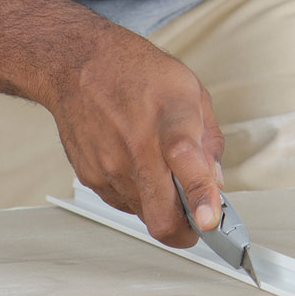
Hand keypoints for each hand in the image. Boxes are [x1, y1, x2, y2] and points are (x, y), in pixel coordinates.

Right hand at [46, 21, 224, 247]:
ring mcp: (110, 167)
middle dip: (185, 231)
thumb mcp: (192, 93)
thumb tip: (216, 184)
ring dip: (160, 205)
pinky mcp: (91, 178)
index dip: (200, 199)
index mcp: (170, 124)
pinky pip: (124, 202)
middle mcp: (137, 150)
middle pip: (161, 218)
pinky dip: (137, 193)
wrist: (79, 63)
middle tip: (196, 219)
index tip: (209, 221)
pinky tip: (134, 161)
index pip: (187, 167)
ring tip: (157, 167)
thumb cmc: (138, 74)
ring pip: (144, 215)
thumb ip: (209, 143)